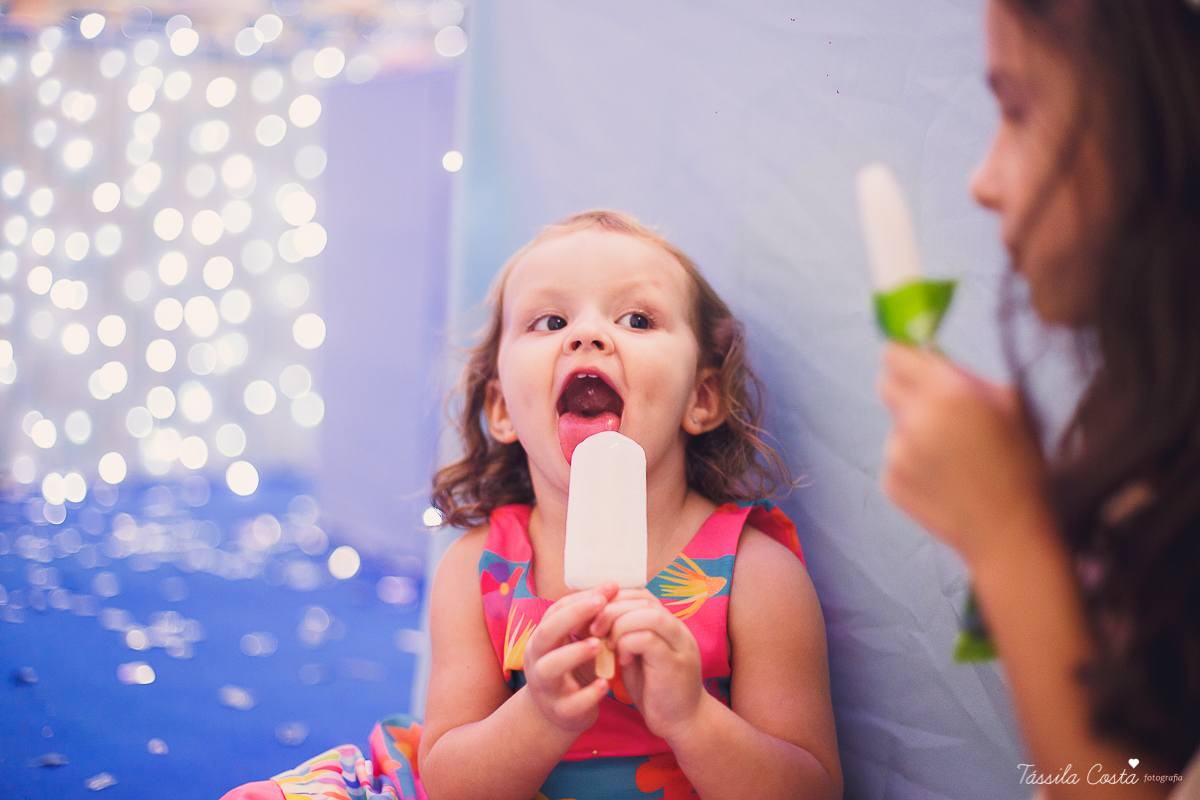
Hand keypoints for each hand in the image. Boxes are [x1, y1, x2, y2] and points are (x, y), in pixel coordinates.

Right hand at [521, 583, 617, 733]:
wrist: (555, 716)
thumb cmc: (570, 670)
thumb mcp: (575, 643)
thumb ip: (590, 619)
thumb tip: (612, 585)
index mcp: (541, 640)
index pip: (553, 613)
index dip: (577, 601)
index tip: (605, 591)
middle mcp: (537, 661)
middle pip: (545, 634)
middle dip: (571, 617)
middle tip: (601, 605)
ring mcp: (546, 687)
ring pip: (550, 668)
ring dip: (574, 653)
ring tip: (599, 645)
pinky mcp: (560, 712)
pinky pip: (570, 703)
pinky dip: (588, 694)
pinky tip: (605, 684)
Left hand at [590, 588, 703, 741]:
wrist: (683, 724)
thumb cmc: (655, 691)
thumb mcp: (637, 657)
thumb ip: (625, 636)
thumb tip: (594, 619)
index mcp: (667, 624)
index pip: (640, 594)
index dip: (613, 599)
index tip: (592, 616)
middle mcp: (677, 628)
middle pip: (642, 599)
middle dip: (611, 609)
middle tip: (593, 629)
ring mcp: (680, 644)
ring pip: (648, 614)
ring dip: (619, 625)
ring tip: (607, 643)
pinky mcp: (675, 663)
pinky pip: (648, 638)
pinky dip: (628, 644)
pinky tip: (622, 660)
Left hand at [877, 343, 1048, 565]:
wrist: (1009, 530)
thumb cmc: (1020, 464)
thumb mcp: (1010, 404)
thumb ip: (968, 376)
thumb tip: (935, 358)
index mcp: (946, 392)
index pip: (893, 355)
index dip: (904, 359)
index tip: (914, 366)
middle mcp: (914, 418)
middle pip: (885, 385)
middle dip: (906, 391)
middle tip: (935, 409)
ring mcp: (897, 452)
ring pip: (895, 426)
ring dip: (914, 433)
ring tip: (951, 457)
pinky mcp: (890, 481)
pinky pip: (895, 459)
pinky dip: (912, 464)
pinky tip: (942, 480)